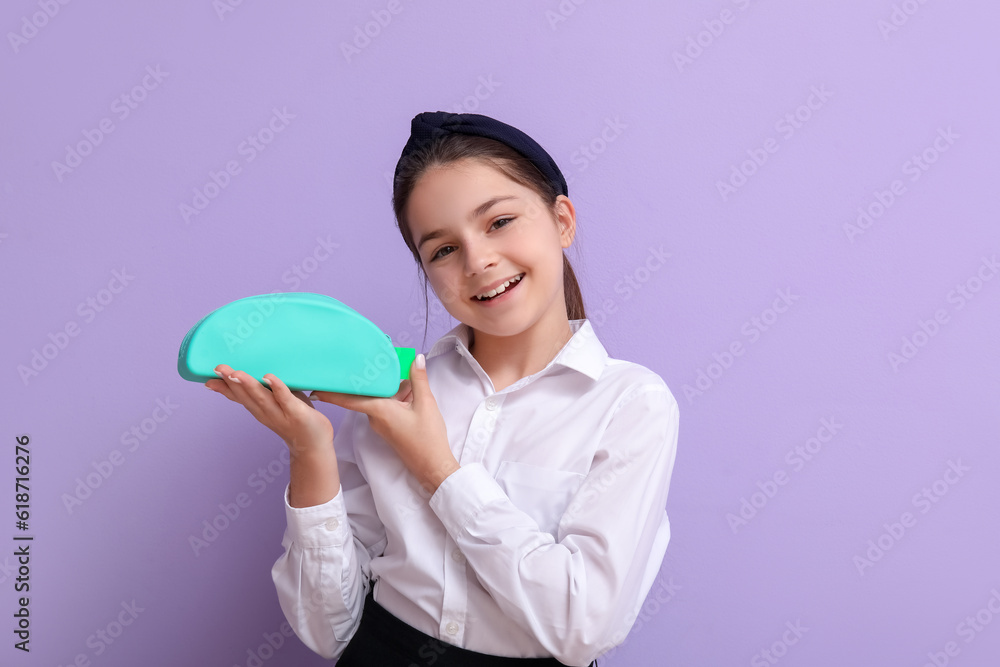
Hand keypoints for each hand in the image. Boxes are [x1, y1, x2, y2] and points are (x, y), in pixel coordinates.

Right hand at [204, 364, 332, 454]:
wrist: (313, 446)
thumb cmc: (296, 419)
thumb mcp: (278, 402)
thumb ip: (268, 389)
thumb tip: (261, 368)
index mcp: (259, 409)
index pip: (238, 397)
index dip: (223, 388)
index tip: (206, 378)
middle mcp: (265, 412)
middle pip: (245, 396)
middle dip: (230, 382)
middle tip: (217, 369)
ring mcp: (280, 413)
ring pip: (261, 397)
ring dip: (248, 385)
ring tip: (235, 373)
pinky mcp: (296, 413)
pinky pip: (285, 398)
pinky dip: (277, 387)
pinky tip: (269, 377)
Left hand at [311, 354, 459, 493]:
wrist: (432, 465)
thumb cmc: (428, 438)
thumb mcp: (426, 404)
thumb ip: (419, 379)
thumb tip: (417, 358)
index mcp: (380, 411)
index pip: (349, 399)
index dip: (331, 392)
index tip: (315, 386)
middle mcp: (375, 417)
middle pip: (366, 393)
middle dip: (370, 377)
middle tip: (367, 359)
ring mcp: (381, 423)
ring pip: (378, 398)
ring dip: (389, 386)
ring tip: (403, 371)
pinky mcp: (388, 426)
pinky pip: (385, 405)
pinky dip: (395, 396)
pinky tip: (410, 389)